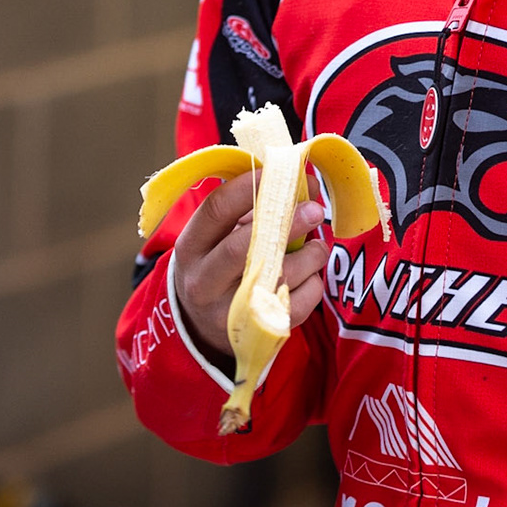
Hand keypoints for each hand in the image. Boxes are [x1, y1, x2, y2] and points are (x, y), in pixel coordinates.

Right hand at [169, 171, 328, 364]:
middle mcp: (202, 281)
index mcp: (191, 247)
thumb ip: (256, 209)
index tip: (286, 172)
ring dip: (309, 254)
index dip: (252, 186)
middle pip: (243, 247)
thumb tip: (306, 183)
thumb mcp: (220, 237)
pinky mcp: (256, 334)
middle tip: (315, 210)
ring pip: (278, 276)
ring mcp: (227, 312)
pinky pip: (298, 304)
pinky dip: (313, 284)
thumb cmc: (219, 266)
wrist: (201, 328)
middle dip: (286, 223)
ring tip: (316, 246)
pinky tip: (308, 277)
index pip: (216, 209)